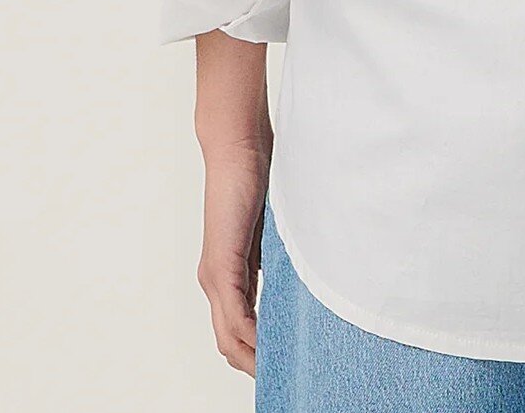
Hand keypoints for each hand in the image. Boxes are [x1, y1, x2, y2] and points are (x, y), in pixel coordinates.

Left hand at [193, 30, 272, 375]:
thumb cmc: (260, 177)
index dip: (257, 351)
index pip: (238, 328)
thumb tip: (308, 273)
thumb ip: (282, 253)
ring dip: (253, 358)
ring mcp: (215, 276)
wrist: (237, 146)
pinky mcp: (221, 266)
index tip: (283, 364)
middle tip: (285, 378)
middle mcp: (216, 281)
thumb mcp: (276, 227)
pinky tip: (268, 348)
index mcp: (230, 273)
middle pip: (230, 343)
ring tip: (280, 372)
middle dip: (256, 364)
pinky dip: (250, 337)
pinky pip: (235, 316)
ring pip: (229, 337)